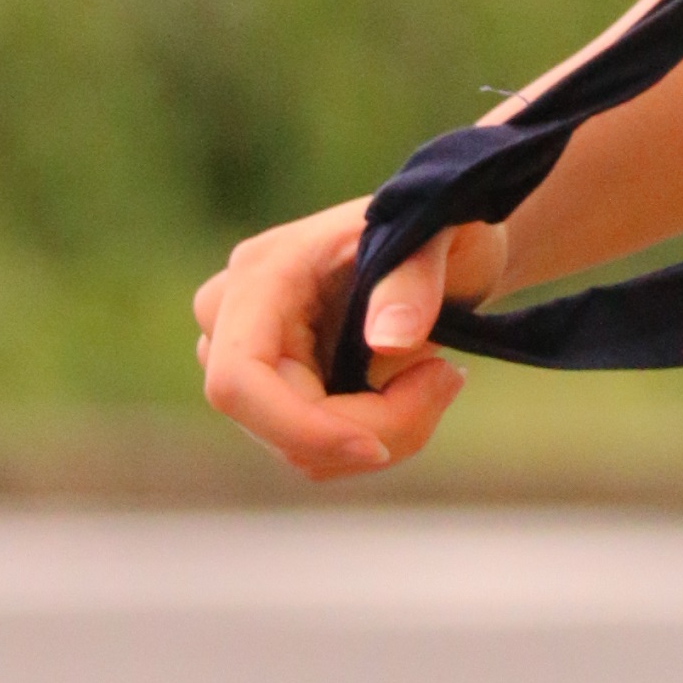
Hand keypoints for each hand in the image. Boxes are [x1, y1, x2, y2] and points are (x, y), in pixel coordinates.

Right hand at [194, 200, 509, 481]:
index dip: (300, 428)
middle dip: (373, 428)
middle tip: (449, 378)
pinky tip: (416, 391)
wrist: (441, 246)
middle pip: (277, 427)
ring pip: (301, 451)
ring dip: (384, 436)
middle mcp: (233, 320)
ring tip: (441, 375)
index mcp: (262, 274)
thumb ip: (416, 279)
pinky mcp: (274, 394)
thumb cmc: (439, 229)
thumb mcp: (445, 235)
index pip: (239, 378)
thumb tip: (388, 343)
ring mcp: (248, 361)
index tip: (379, 445)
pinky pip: (316, 452)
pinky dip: (375, 440)